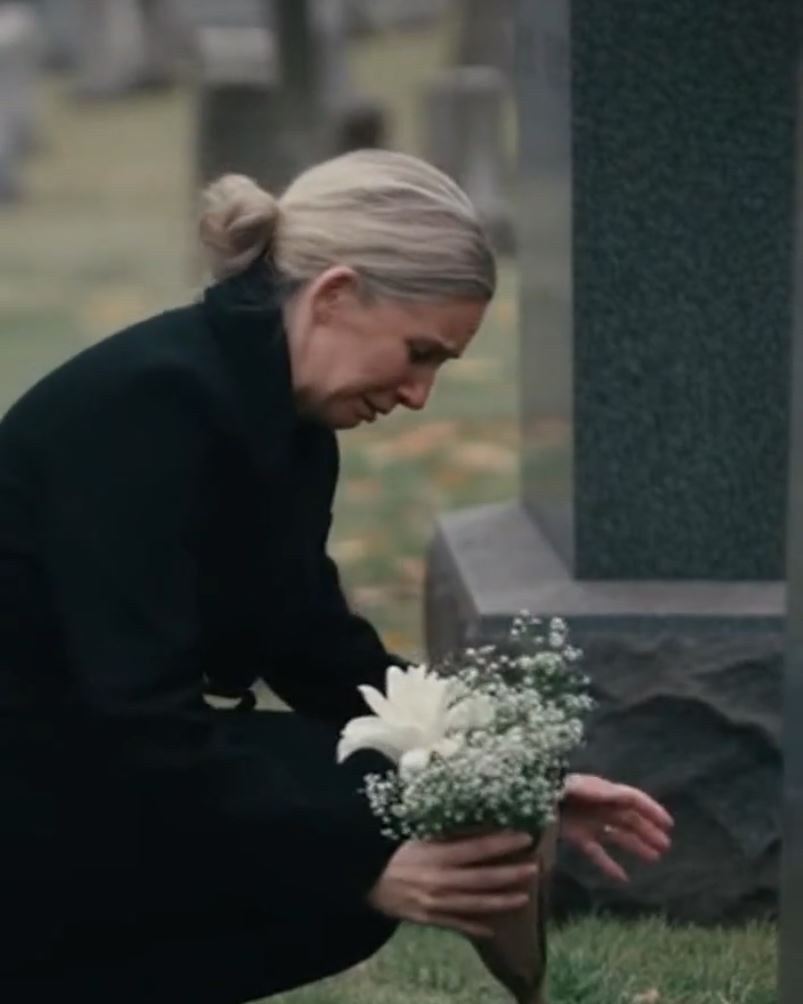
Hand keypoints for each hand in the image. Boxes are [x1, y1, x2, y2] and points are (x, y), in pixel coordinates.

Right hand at [366, 830, 540, 939]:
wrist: (365, 880)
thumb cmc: (394, 852)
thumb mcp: (419, 837)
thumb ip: (446, 836)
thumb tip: (477, 826)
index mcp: (436, 854)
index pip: (476, 848)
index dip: (501, 843)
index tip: (524, 836)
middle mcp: (440, 879)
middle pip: (482, 878)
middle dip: (510, 873)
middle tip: (535, 867)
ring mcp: (436, 902)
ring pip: (475, 903)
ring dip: (502, 900)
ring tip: (524, 896)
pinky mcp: (429, 918)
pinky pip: (457, 924)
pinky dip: (476, 925)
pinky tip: (494, 926)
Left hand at [559, 773, 673, 882]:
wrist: (527, 796)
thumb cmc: (552, 788)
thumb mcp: (578, 786)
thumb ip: (603, 792)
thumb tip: (628, 798)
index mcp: (602, 791)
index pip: (633, 799)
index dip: (652, 810)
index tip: (669, 824)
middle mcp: (599, 806)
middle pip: (629, 819)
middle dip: (648, 831)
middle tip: (666, 846)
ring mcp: (588, 821)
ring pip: (618, 835)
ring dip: (636, 845)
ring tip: (655, 858)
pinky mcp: (576, 835)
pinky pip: (597, 852)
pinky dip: (609, 864)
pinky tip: (623, 878)